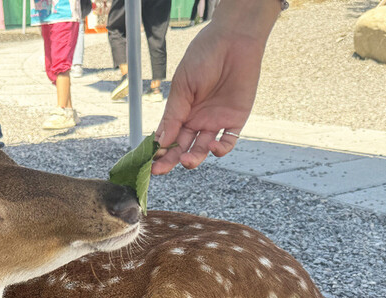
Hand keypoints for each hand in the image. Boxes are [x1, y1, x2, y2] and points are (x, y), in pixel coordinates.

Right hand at [152, 4, 278, 174]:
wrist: (233, 40)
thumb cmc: (204, 56)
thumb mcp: (182, 86)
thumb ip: (173, 115)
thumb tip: (159, 141)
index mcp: (181, 111)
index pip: (168, 137)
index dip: (159, 150)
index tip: (151, 161)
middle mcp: (197, 120)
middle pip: (182, 147)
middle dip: (170, 160)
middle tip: (160, 170)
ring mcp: (215, 122)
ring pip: (202, 149)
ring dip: (193, 159)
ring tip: (186, 161)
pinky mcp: (235, 121)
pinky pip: (228, 142)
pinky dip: (220, 150)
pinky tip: (212, 148)